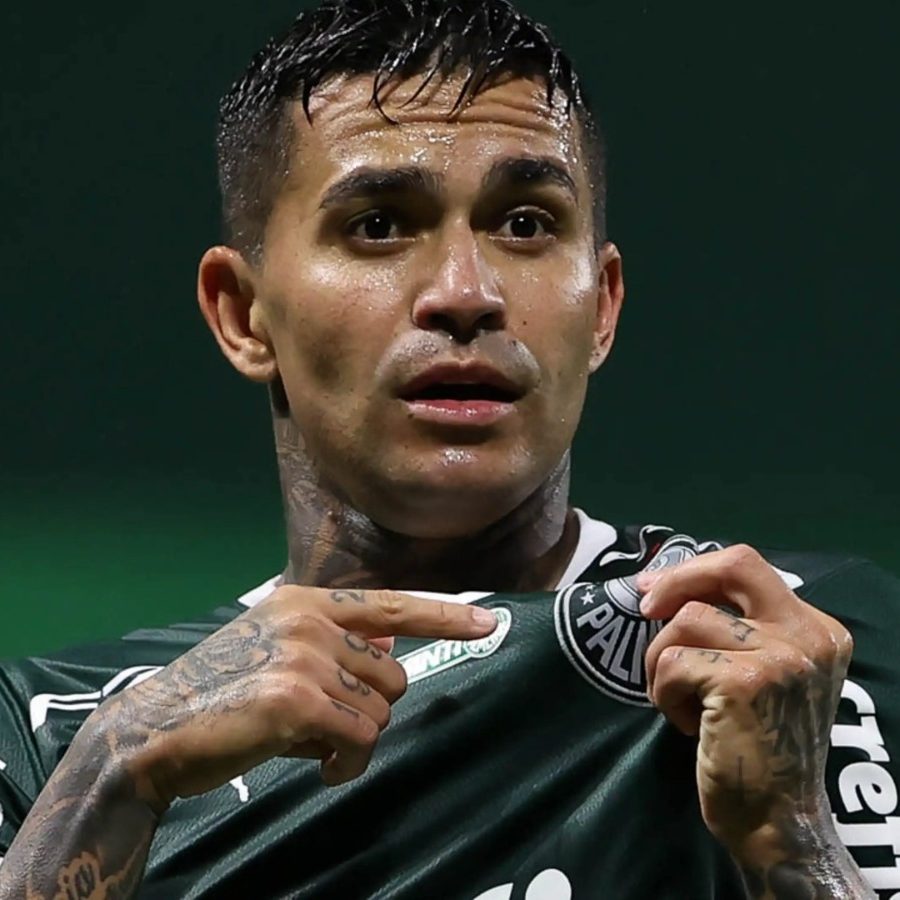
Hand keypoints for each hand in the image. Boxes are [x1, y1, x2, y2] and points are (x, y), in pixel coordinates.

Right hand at [91, 586, 496, 809]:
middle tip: (323, 725)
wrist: (154, 731)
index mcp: (305, 602)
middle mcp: (310, 622)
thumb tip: (387, 660)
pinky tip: (315, 765)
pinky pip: (362, 740)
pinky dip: (346, 763)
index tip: (488, 622)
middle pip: (393, 674)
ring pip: (380, 711)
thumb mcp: (275, 649)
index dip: (445, 616)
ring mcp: (305, 658)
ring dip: (354, 739)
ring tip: (309, 745)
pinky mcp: (299, 700)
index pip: (391, 604)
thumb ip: (332, 647)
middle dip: (369, 707)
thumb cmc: (220, 694)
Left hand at [640, 545, 852, 861]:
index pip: (748, 566)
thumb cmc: (758, 747)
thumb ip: (738, 627)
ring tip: (683, 702)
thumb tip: (661, 584)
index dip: (694, 570)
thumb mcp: (764, 675)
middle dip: (676, 578)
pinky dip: (664, 693)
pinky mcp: (746, 682)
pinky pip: (673, 662)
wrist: (775, 821)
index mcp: (817, 628)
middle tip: (643, 607)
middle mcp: (809, 635)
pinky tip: (690, 726)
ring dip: (664, 661)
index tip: (652, 589)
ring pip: (686, 620)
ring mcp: (782, 656)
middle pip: (733, 564)